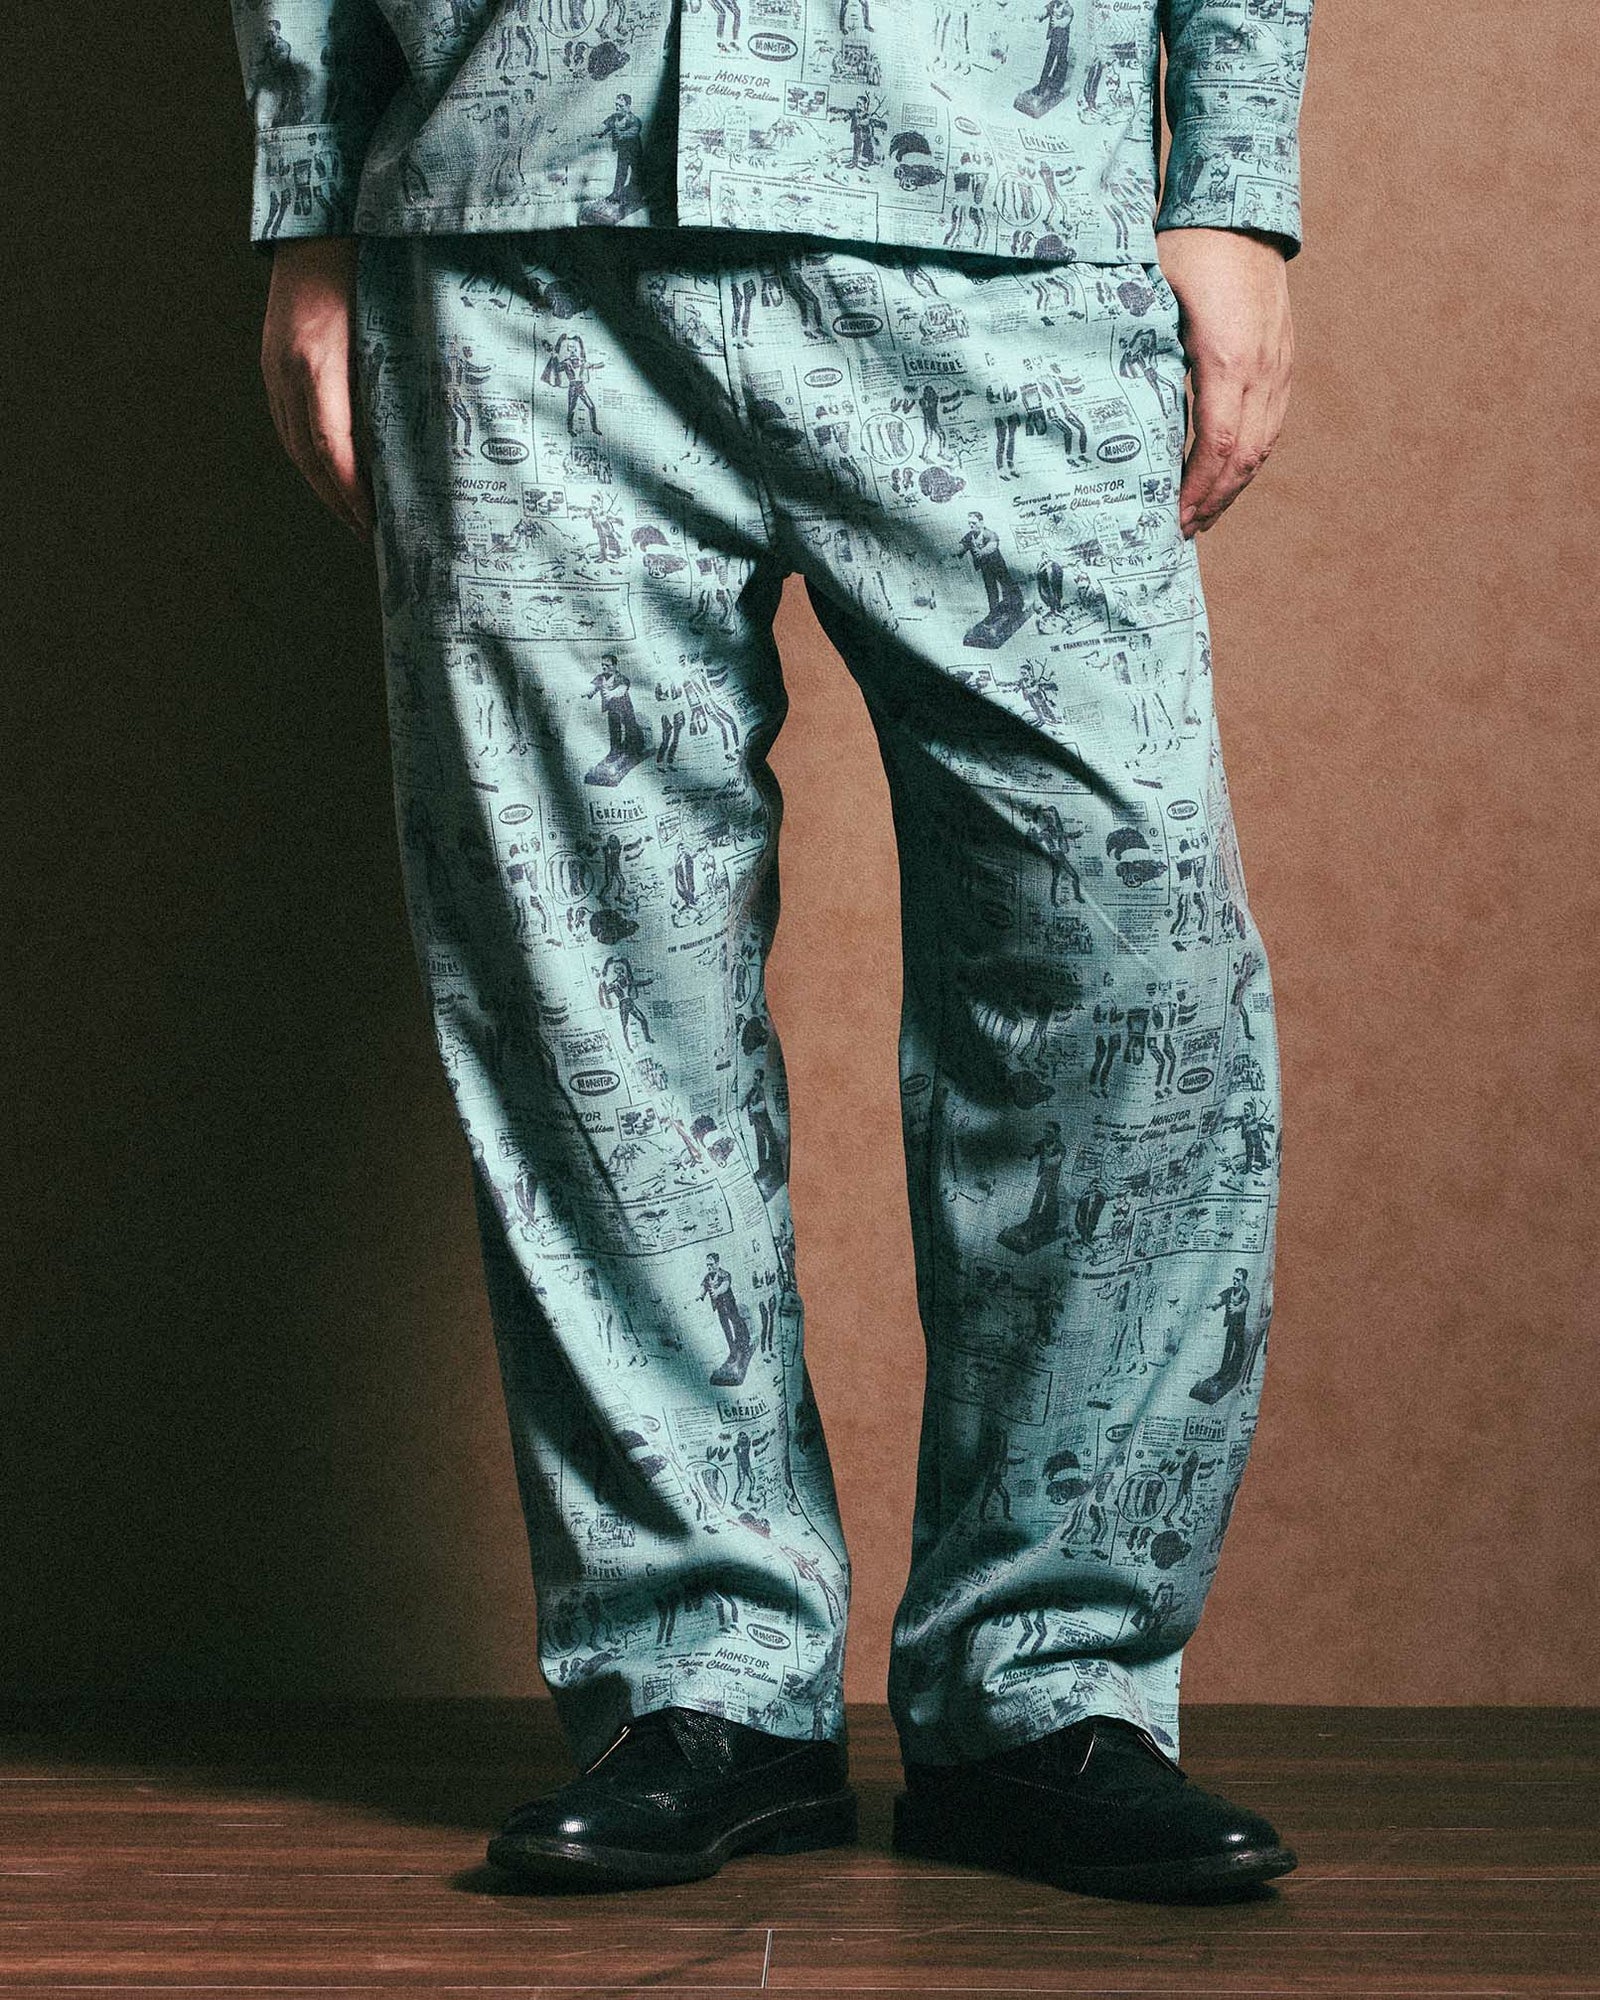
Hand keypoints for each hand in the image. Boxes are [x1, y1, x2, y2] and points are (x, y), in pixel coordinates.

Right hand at [259, 237, 372, 541]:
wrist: (321, 220)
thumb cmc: (371, 267)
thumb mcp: (391, 324)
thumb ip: (399, 378)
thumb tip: (427, 438)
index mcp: (317, 362)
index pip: (329, 449)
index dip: (350, 494)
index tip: (377, 526)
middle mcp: (287, 368)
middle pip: (308, 457)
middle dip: (340, 503)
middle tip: (374, 538)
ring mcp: (274, 364)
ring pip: (294, 445)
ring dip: (324, 487)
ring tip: (356, 516)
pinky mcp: (272, 360)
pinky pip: (287, 423)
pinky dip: (310, 458)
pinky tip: (334, 474)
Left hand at [1154, 227, 1293, 538]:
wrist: (1240, 211)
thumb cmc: (1186, 252)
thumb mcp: (1153, 304)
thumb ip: (1145, 362)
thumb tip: (1122, 425)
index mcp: (1226, 359)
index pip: (1216, 446)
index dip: (1195, 491)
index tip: (1171, 518)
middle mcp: (1261, 368)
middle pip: (1244, 457)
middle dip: (1214, 501)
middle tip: (1183, 531)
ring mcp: (1278, 364)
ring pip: (1263, 445)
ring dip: (1234, 486)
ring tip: (1205, 515)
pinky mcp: (1284, 359)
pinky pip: (1273, 423)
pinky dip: (1250, 458)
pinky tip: (1229, 475)